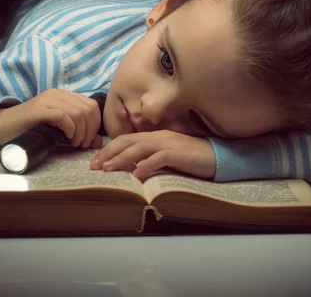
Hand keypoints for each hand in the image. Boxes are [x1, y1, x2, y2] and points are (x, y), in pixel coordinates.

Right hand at [0, 89, 102, 147]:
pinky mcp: (39, 109)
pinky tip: (67, 137)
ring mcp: (48, 100)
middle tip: (82, 144)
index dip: (96, 124)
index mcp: (64, 96)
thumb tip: (98, 141)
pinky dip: (70, 129)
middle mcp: (58, 94)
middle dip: (90, 130)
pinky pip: (64, 116)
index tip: (89, 140)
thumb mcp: (58, 131)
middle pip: (88, 109)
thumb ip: (77, 133)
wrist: (2, 127)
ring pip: (78, 112)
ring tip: (74, 144)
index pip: (92, 105)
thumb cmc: (30, 129)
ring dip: (81, 132)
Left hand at [89, 130, 215, 180]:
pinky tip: (136, 174)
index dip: (109, 149)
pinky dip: (146, 165)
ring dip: (121, 159)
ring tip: (108, 169)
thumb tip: (130, 168)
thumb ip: (150, 158)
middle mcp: (158, 137)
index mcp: (154, 136)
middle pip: (127, 141)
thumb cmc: (190, 158)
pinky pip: (159, 158)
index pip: (126, 139)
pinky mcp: (178, 154)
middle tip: (94, 166)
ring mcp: (168, 144)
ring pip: (139, 148)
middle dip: (108, 153)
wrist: (217, 155)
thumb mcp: (166, 155)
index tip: (95, 161)